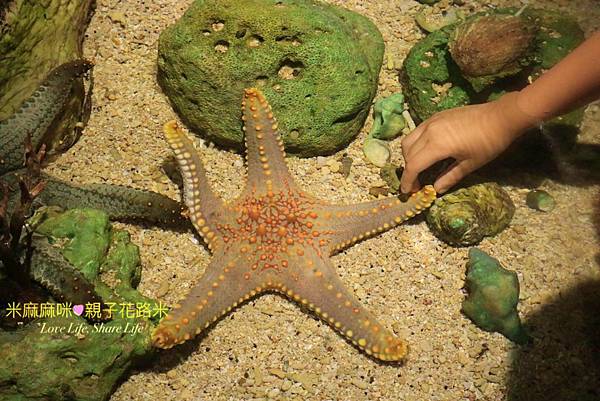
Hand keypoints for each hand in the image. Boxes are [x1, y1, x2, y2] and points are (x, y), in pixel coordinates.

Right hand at [400, 92, 537, 193]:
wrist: (501, 116)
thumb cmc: (489, 142)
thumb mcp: (470, 164)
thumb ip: (450, 177)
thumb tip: (436, 190)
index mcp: (437, 145)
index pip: (413, 165)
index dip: (408, 181)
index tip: (408, 192)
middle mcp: (429, 131)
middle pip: (407, 153)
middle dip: (408, 170)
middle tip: (416, 183)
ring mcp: (431, 121)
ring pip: (409, 140)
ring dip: (409, 156)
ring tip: (419, 167)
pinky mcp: (436, 116)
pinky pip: (417, 131)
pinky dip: (415, 144)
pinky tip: (426, 151)